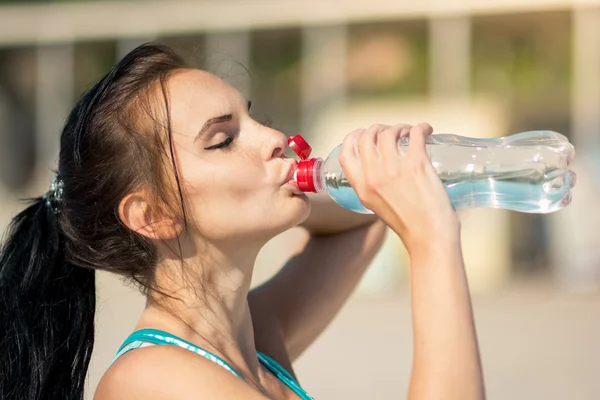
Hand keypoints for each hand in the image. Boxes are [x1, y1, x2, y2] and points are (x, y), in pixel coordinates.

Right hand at [338, 123, 459, 256]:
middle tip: (391, 132)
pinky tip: (426, 130)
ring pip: (389, 132)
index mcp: (362, 188)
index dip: (352, 138)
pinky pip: (415, 133)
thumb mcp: (377, 206)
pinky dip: (421, 127)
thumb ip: (372, 186)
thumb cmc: (409, 225)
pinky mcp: (417, 164)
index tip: (362, 133)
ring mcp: (394, 169)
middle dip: (378, 128)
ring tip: (409, 132)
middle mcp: (374, 176)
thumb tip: (379, 167)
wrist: (429, 237)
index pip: (345, 154)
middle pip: (366, 136)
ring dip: (400, 127)